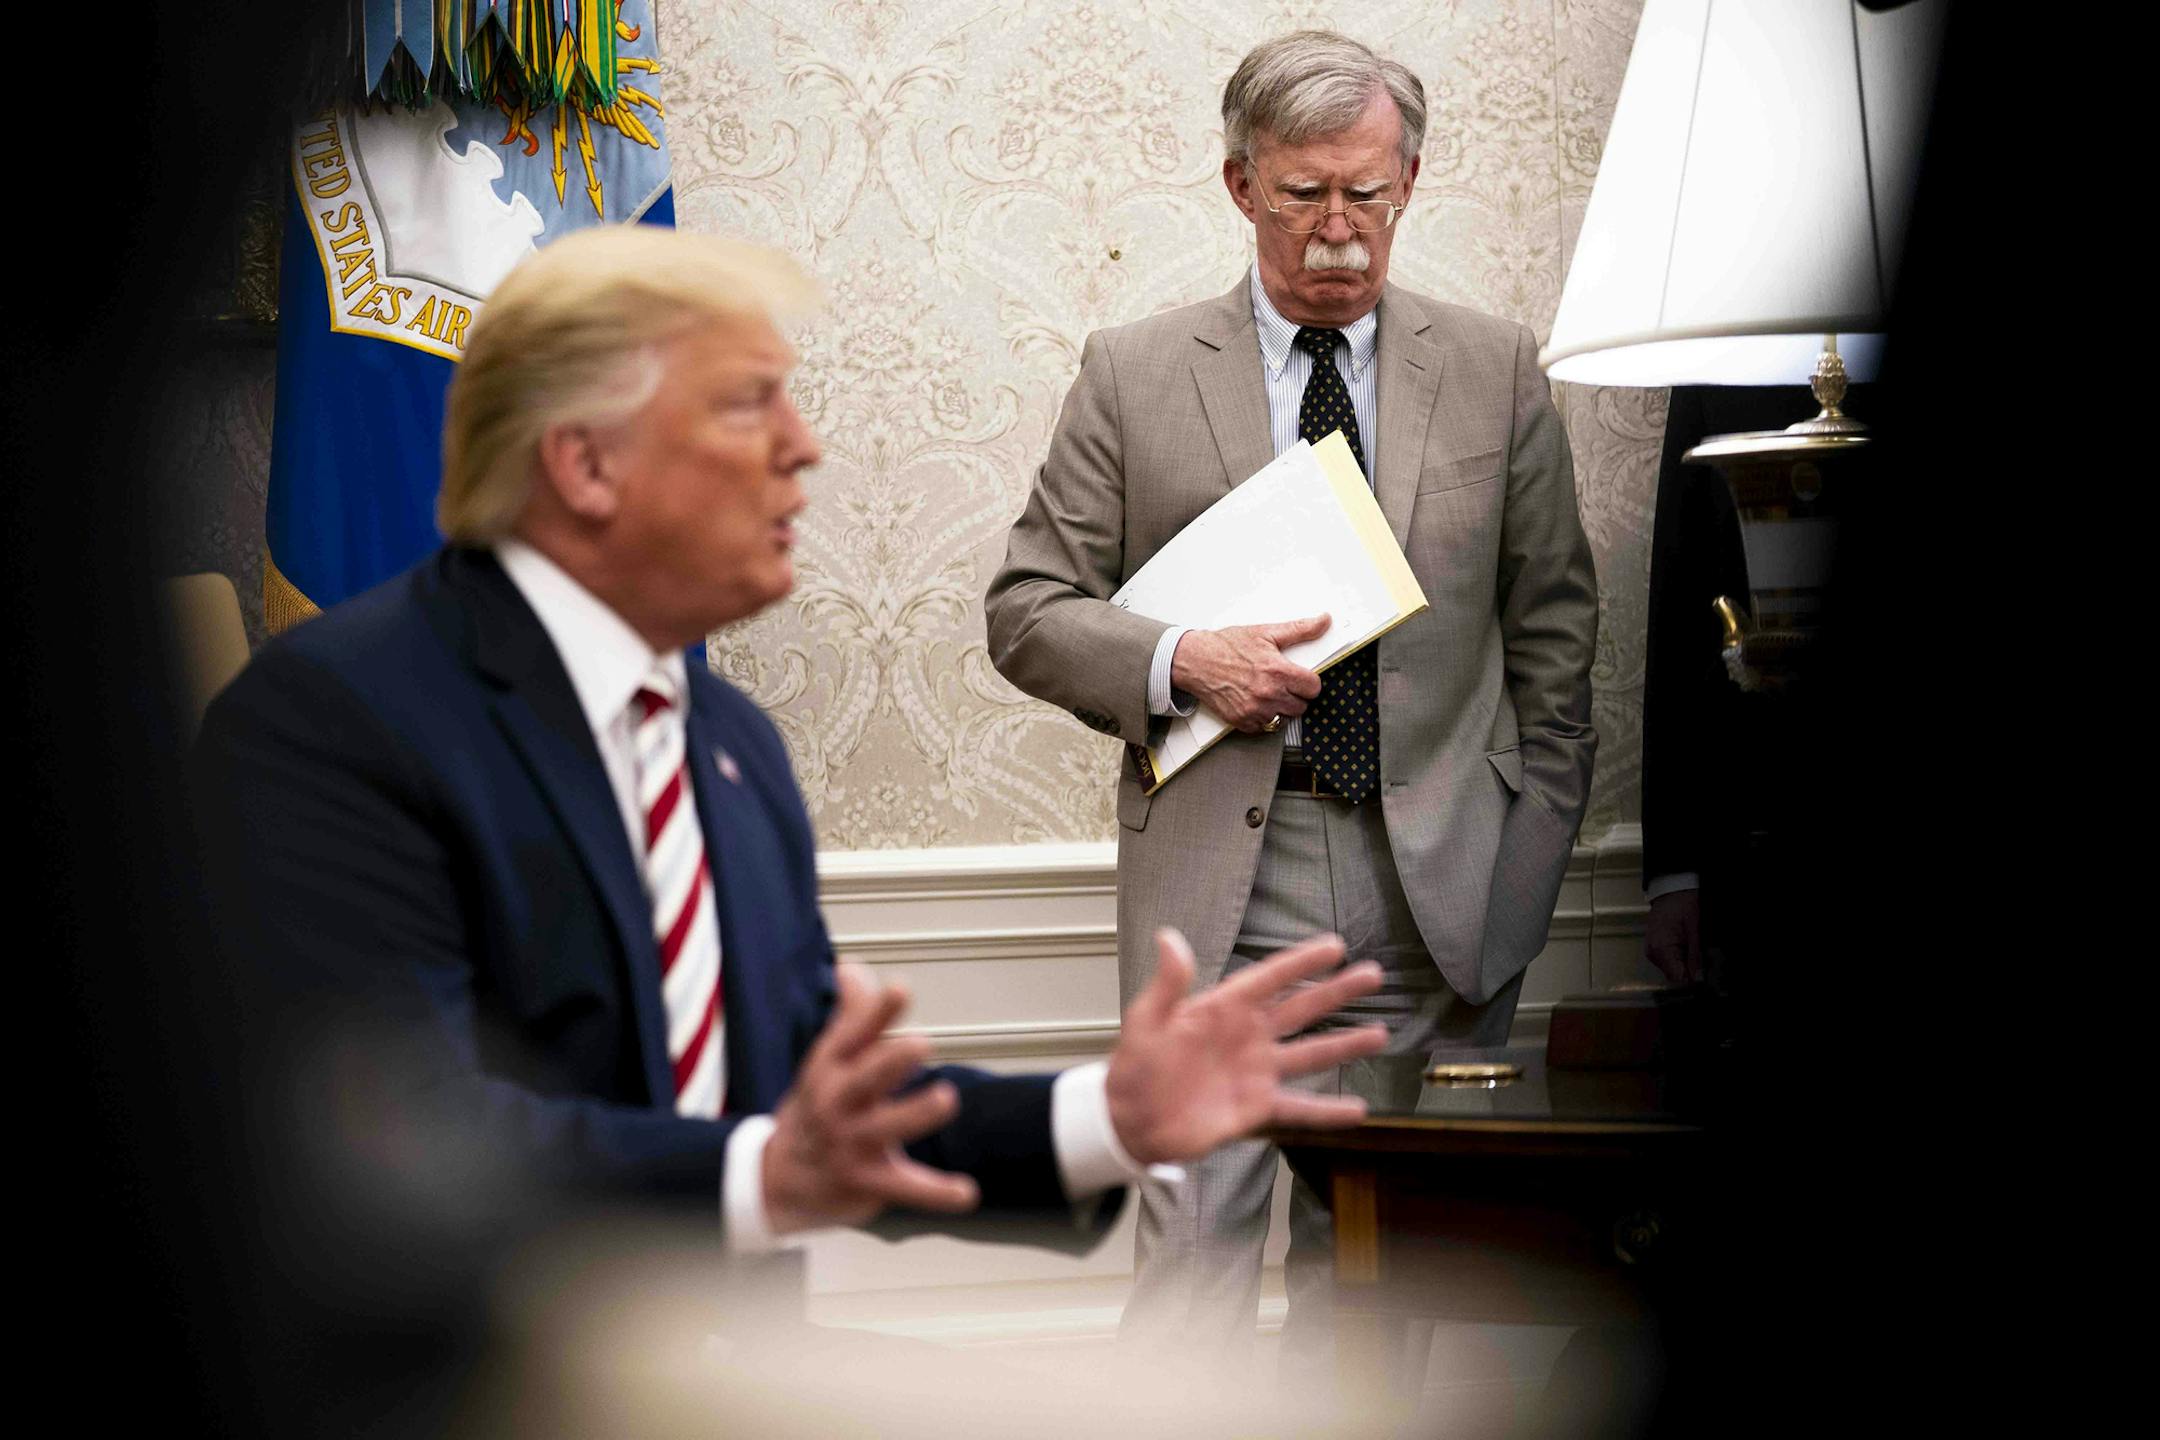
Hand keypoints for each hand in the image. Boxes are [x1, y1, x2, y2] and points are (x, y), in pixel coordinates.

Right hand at [762, 963, 979, 1235]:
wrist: (777, 1181)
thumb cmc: (815, 1108)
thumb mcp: (825, 1061)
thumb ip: (850, 1016)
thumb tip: (854, 967)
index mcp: (829, 1068)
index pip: (852, 1034)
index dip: (877, 1012)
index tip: (901, 989)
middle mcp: (837, 1103)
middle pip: (864, 1079)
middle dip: (890, 1061)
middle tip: (920, 1044)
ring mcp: (851, 1144)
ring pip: (885, 1128)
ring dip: (916, 1114)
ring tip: (946, 1098)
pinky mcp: (866, 1182)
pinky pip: (905, 1187)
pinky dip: (936, 1193)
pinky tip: (967, 1193)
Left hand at [1105, 929, 1387, 1164]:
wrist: (1130, 1120)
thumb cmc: (1134, 1065)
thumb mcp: (1146, 1019)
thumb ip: (1167, 983)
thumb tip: (1169, 937)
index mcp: (1223, 1008)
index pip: (1270, 978)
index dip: (1301, 962)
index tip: (1335, 946)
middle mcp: (1248, 1036)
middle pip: (1301, 1008)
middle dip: (1337, 992)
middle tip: (1373, 975)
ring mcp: (1256, 1072)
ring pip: (1310, 1054)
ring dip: (1345, 1045)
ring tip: (1381, 1033)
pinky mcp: (1256, 1108)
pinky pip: (1299, 1108)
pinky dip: (1327, 1111)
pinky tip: (1358, 1110)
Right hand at [1169, 615, 1329, 731]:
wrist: (1195, 660)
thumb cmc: (1226, 646)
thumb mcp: (1265, 632)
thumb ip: (1299, 629)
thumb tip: (1324, 620)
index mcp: (1277, 671)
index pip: (1313, 688)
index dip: (1309, 682)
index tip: (1301, 678)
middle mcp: (1268, 694)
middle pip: (1301, 706)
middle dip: (1295, 696)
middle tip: (1282, 684)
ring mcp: (1255, 710)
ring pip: (1284, 718)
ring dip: (1280, 708)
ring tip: (1267, 692)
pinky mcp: (1242, 721)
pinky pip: (1264, 727)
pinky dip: (1262, 717)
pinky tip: (1254, 701)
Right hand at [1645, 891, 1702, 984]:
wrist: (1670, 891)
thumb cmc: (1681, 905)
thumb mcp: (1694, 930)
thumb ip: (1694, 955)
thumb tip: (1696, 976)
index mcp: (1661, 948)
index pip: (1676, 977)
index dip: (1690, 976)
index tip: (1700, 967)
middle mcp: (1652, 952)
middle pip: (1673, 974)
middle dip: (1687, 968)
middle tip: (1696, 951)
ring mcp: (1651, 950)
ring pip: (1671, 968)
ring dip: (1682, 961)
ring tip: (1688, 943)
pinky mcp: (1653, 947)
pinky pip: (1667, 960)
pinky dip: (1677, 956)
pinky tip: (1682, 942)